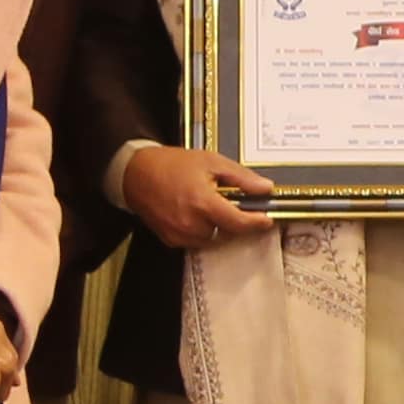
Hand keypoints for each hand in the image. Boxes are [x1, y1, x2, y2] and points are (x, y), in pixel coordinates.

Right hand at [122, 144, 278, 250]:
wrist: (136, 174)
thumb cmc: (173, 164)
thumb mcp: (211, 162)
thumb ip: (241, 177)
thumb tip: (265, 188)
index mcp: (203, 203)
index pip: (238, 223)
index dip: (256, 223)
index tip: (266, 219)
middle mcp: (191, 223)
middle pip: (227, 233)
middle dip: (235, 221)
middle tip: (233, 204)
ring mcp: (179, 234)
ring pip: (213, 239)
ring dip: (218, 227)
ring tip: (210, 206)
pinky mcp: (170, 240)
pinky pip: (196, 241)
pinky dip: (202, 231)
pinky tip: (196, 214)